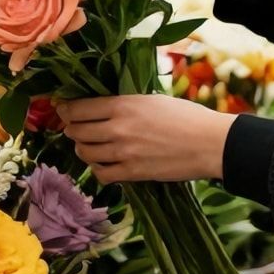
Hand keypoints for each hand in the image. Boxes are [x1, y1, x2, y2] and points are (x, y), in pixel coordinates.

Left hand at [57, 95, 237, 183]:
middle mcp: (118, 128)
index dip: (66, 110)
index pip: (78, 108)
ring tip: (90, 145)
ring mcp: (123, 153)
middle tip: (76, 128)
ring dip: (83, 148)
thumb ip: (123, 104)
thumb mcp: (151, 99)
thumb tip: (100, 106)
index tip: (64, 110)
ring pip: (84, 153)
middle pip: (76, 131)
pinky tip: (105, 163)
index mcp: (123, 105)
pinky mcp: (132, 173)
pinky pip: (101, 174)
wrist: (209, 143)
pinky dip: (98, 169)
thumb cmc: (186, 116)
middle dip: (72, 129)